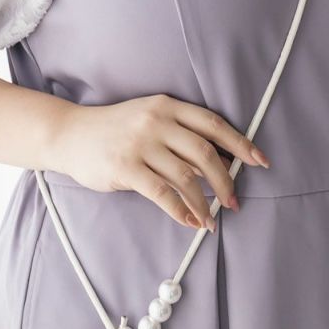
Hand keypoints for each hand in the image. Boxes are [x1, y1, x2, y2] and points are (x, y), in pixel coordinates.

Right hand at [46, 93, 269, 229]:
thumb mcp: (150, 120)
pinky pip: (162, 193)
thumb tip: (220, 164)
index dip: (241, 144)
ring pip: (186, 177)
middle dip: (225, 181)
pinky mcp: (126, 167)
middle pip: (205, 153)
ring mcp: (140, 143)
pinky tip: (190, 221)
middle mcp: (156, 121)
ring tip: (211, 221)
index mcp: (168, 106)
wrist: (69, 134)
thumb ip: (180, 136)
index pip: (213, 124)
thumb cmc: (115, 131)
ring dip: (203, 204)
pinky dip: (181, 211)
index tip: (260, 162)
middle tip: (233, 202)